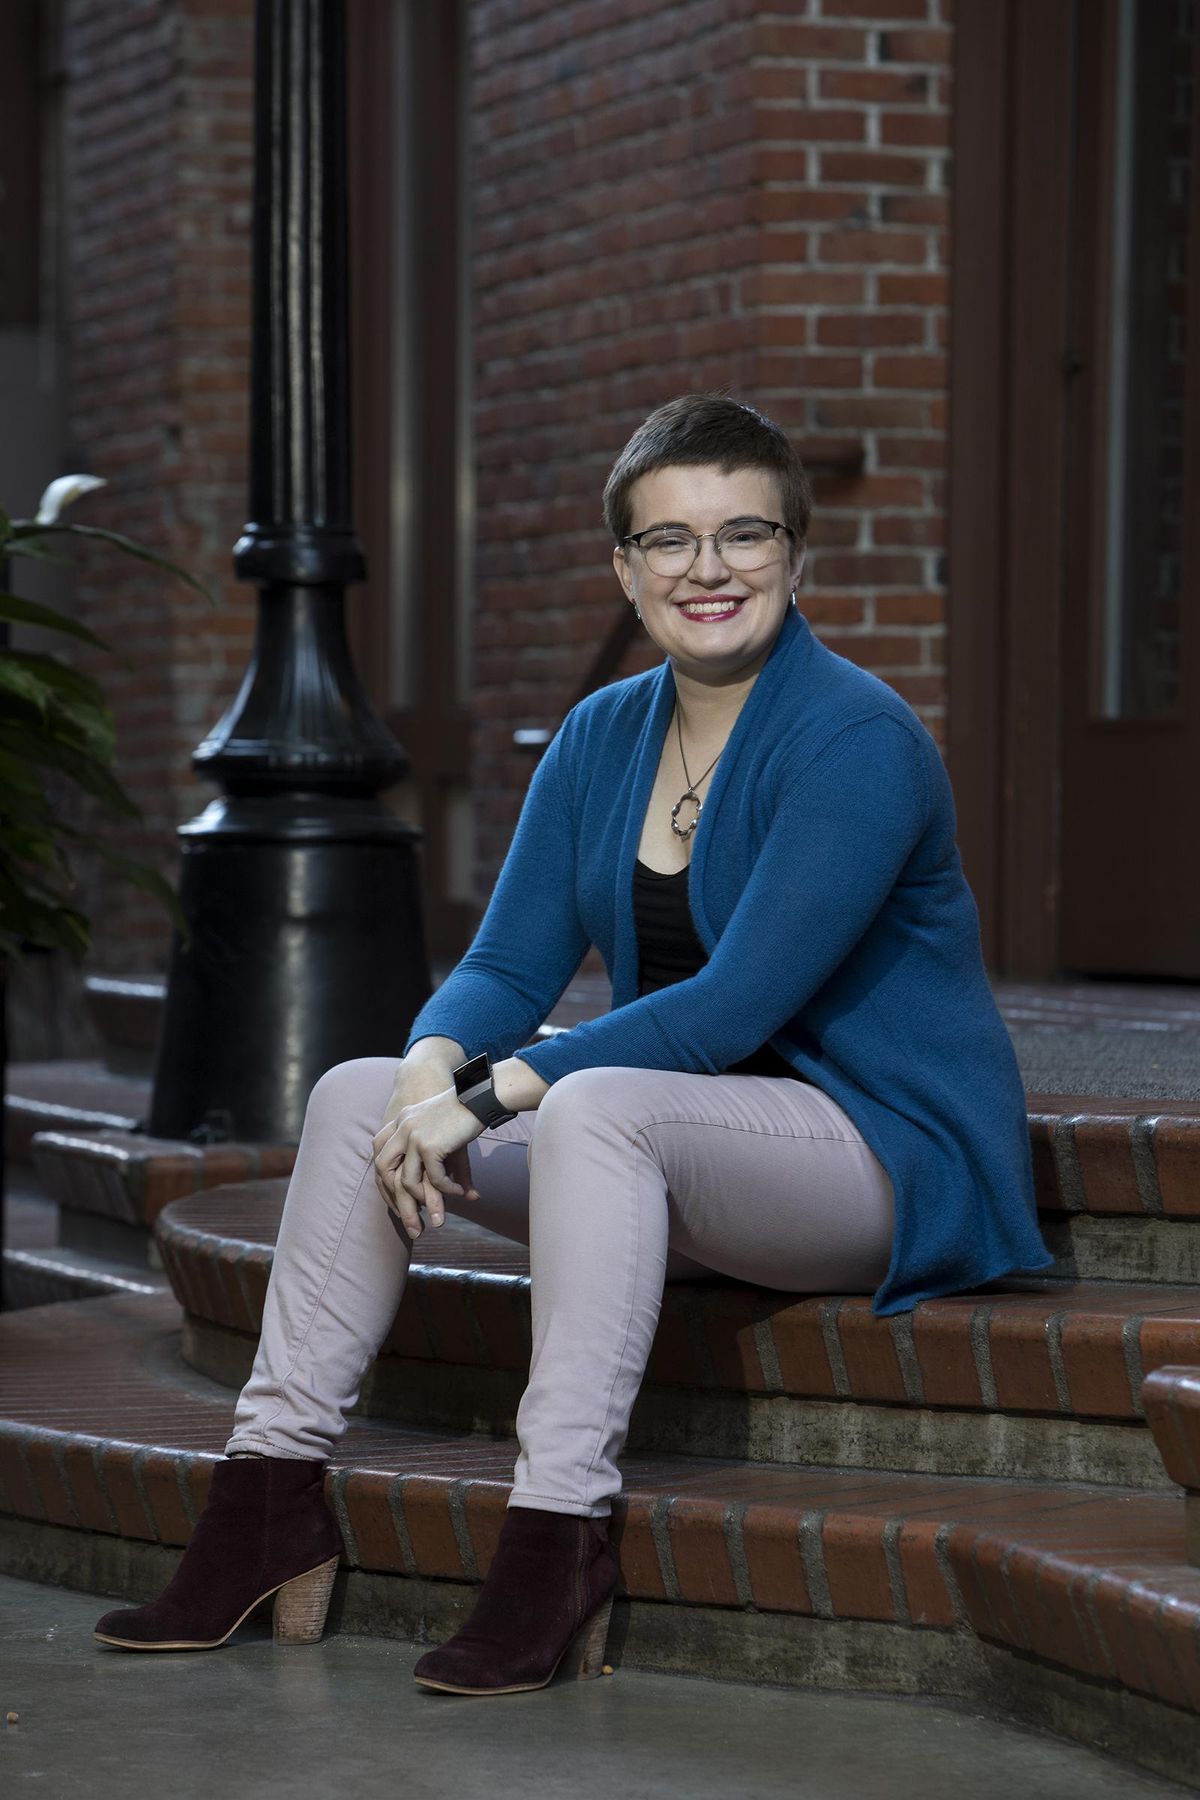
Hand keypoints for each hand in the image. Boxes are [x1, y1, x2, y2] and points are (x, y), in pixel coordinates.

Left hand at [372, 1087, 483, 1241]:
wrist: (480, 1095)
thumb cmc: (467, 1114)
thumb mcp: (449, 1140)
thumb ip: (450, 1168)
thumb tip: (468, 1197)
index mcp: (400, 1122)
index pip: (380, 1158)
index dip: (387, 1185)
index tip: (400, 1206)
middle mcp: (401, 1127)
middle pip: (384, 1172)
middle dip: (396, 1202)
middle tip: (412, 1225)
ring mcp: (412, 1135)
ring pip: (407, 1182)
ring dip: (423, 1204)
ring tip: (438, 1218)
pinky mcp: (429, 1144)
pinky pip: (433, 1178)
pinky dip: (446, 1190)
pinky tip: (459, 1193)